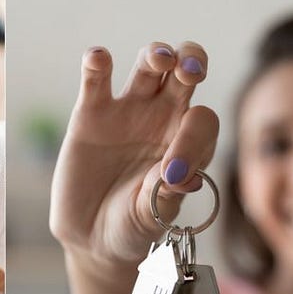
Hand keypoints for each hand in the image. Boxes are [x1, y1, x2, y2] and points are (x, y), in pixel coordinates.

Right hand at [50, 42, 218, 266]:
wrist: (92, 238)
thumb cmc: (132, 227)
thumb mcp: (152, 218)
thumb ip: (165, 195)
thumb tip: (179, 174)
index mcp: (188, 142)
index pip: (201, 121)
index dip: (194, 138)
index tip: (173, 173)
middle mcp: (163, 119)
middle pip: (185, 73)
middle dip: (192, 63)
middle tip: (190, 71)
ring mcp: (127, 112)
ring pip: (148, 67)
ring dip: (156, 55)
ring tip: (159, 59)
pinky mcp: (91, 113)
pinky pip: (96, 80)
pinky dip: (96, 64)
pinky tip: (98, 58)